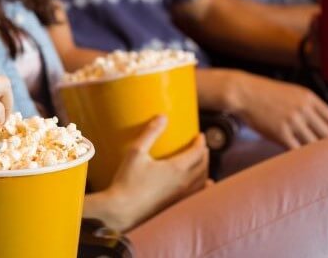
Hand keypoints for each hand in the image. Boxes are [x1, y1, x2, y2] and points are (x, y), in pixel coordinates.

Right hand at [91, 116, 207, 230]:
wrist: (123, 209)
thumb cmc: (128, 181)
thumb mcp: (136, 152)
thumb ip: (150, 133)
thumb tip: (162, 117)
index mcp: (177, 168)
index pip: (197, 153)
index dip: (200, 142)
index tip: (200, 135)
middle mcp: (184, 182)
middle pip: (203, 165)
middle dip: (204, 154)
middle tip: (200, 146)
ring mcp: (182, 195)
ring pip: (202, 179)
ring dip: (205, 168)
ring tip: (201, 161)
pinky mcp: (176, 204)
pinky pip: (197, 193)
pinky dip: (204, 185)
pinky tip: (204, 184)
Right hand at [233, 72, 327, 148]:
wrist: (241, 92)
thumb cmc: (261, 92)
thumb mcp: (289, 92)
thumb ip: (304, 105)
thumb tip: (315, 123)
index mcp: (308, 97)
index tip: (325, 135)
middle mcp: (303, 109)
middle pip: (327, 134)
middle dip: (324, 143)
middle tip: (317, 147)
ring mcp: (292, 121)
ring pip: (314, 144)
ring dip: (311, 150)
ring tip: (305, 153)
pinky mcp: (280, 133)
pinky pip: (297, 150)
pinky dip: (297, 155)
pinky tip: (293, 153)